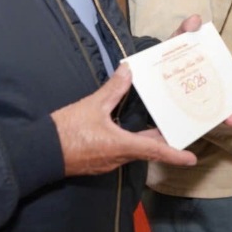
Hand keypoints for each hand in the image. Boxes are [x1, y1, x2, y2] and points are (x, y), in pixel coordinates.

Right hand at [52, 64, 196, 176]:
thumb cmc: (66, 131)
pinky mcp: (99, 161)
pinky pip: (121, 152)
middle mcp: (118, 157)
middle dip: (164, 142)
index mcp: (121, 145)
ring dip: (147, 141)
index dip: (174, 155)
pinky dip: (131, 143)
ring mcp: (108, 162)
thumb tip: (128, 70)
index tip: (191, 159)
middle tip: (179, 130)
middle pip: (148, 149)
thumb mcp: (92, 105)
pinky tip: (130, 131)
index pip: (155, 151)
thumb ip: (113, 88)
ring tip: (160, 126)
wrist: (39, 152)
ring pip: (134, 151)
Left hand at [170, 14, 231, 125]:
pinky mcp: (187, 115)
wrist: (149, 72)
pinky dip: (203, 126)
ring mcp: (202, 102)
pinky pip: (198, 122)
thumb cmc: (171, 55)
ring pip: (220, 112)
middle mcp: (214, 88)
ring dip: (229, 117)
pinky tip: (205, 128)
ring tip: (230, 119)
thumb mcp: (177, 40)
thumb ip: (185, 29)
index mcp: (216, 70)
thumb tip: (195, 20)